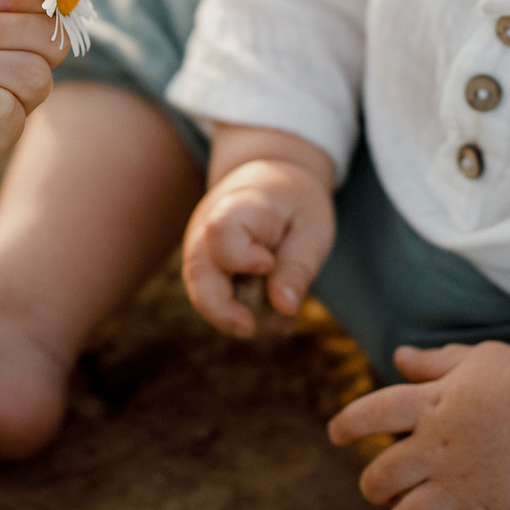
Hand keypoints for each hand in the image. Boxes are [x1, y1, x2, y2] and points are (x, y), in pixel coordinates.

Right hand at [181, 127, 337, 336]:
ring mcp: (200, 251)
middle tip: (251, 328)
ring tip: (277, 322)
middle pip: (198, 275)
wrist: (272, 182)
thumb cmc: (295, 205)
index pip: (221, 233)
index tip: (267, 263)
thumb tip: (285, 309)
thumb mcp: (311, 230)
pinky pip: (215, 301)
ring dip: (237, 315)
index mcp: (237, 207)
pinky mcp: (204, 271)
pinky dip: (242, 314)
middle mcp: (206, 230)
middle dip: (223, 311)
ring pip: (202, 295)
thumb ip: (297, 268)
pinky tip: (272, 316)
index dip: (241, 258)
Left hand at [329, 341, 509, 509]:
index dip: (345, 426)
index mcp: (430, 404)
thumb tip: (397, 356)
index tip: (338, 435)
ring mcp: (460, 486)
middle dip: (372, 487)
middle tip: (382, 487)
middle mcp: (436, 448)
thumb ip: (434, 361)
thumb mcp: (477, 359)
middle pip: (377, 479)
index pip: (367, 414)